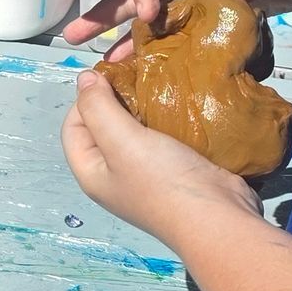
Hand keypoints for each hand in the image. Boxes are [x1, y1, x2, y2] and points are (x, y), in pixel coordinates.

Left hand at [62, 71, 262, 247]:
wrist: (219, 216)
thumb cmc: (163, 181)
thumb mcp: (121, 140)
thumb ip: (98, 108)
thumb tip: (84, 78)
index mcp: (92, 172)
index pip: (73, 127)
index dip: (84, 99)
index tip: (110, 76)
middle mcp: (114, 174)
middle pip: (102, 126)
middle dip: (113, 98)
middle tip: (134, 75)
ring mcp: (145, 172)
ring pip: (133, 128)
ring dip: (141, 105)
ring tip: (154, 83)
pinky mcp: (174, 167)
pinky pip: (161, 135)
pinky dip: (163, 116)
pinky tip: (173, 101)